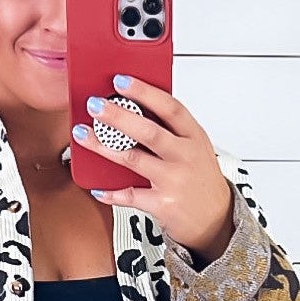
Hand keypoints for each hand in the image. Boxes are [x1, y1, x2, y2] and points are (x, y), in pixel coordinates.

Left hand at [72, 73, 235, 261]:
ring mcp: (175, 181)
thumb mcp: (196, 148)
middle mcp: (185, 156)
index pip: (170, 107)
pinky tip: (97, 187)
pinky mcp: (164, 204)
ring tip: (83, 135)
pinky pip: (131, 195)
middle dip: (118, 115)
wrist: (216, 219)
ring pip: (133, 159)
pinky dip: (111, 193)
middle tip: (94, 104)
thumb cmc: (200, 180)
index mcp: (194, 136)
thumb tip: (133, 106)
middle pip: (149, 131)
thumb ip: (171, 130)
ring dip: (104, 147)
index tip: (121, 80)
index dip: (145, 92)